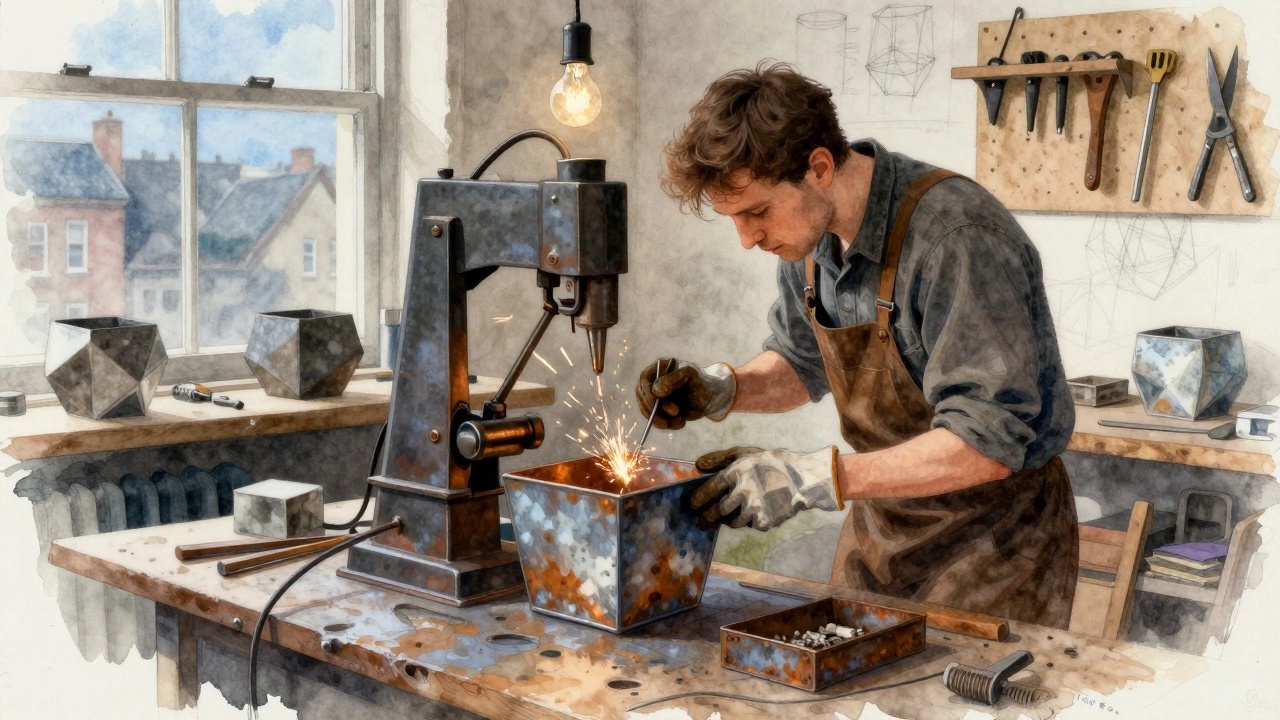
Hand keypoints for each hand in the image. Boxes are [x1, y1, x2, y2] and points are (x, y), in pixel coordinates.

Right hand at [636, 358, 736, 429]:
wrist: (711, 397)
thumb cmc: (701, 382)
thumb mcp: (690, 376)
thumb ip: (673, 380)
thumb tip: (656, 390)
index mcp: (659, 369)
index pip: (645, 381)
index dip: (648, 392)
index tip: (657, 402)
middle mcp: (654, 383)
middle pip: (643, 398)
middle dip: (656, 409)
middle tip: (674, 412)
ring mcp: (656, 398)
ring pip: (648, 412)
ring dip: (662, 419)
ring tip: (680, 420)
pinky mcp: (661, 411)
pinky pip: (657, 421)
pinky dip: (668, 424)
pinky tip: (681, 422)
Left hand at [690, 446, 841, 530]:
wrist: (803, 479)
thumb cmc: (770, 463)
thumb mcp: (745, 453)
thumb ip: (719, 458)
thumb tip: (697, 465)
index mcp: (736, 472)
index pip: (709, 490)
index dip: (698, 499)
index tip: (692, 505)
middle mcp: (744, 491)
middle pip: (717, 511)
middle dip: (706, 518)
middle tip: (700, 522)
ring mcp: (755, 508)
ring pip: (732, 522)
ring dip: (727, 521)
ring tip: (726, 518)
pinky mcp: (765, 521)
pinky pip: (750, 525)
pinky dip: (748, 521)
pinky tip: (752, 513)